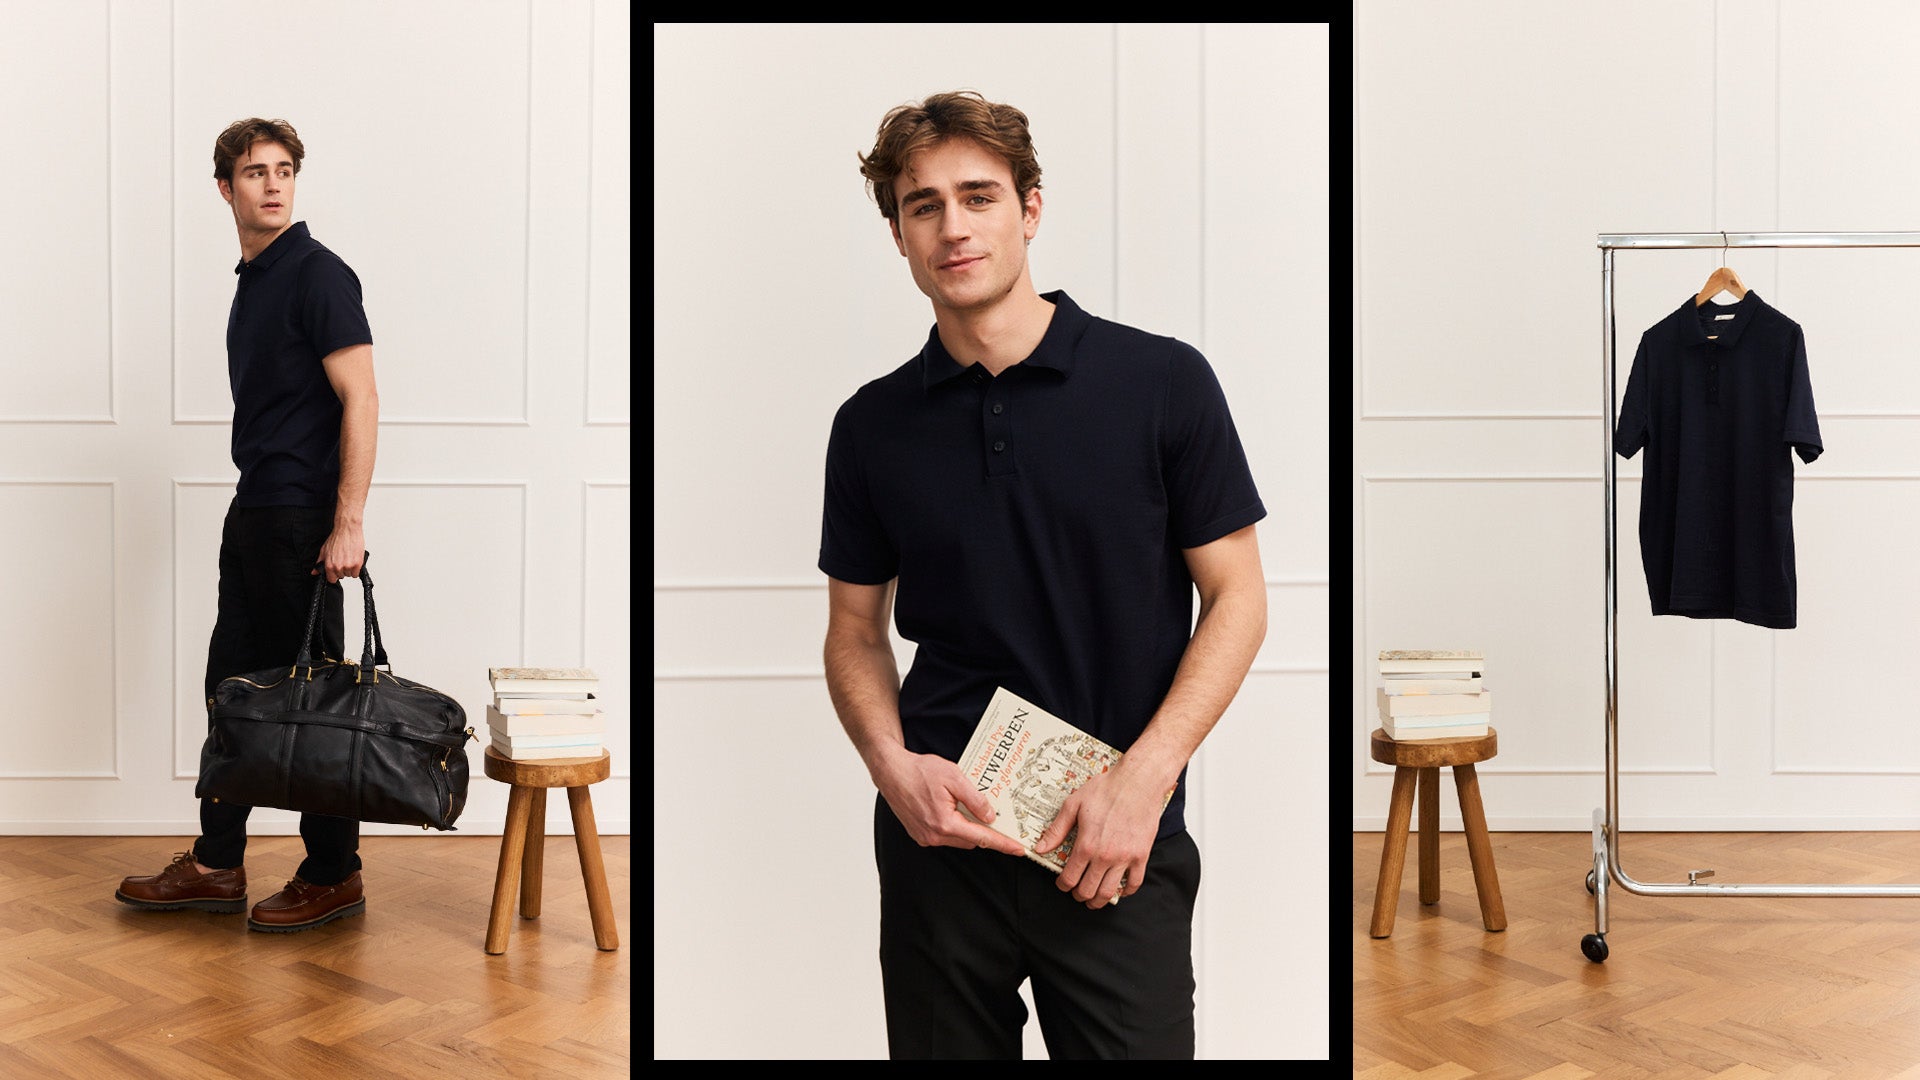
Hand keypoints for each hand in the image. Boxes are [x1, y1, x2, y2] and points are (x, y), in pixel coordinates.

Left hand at [310, 522, 364, 583]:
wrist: (347, 529)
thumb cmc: (337, 538)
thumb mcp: (324, 550)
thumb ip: (319, 562)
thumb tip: (315, 572)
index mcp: (329, 565)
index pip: (332, 579)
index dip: (334, 575)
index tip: (336, 571)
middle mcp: (338, 567)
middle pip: (342, 576)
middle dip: (343, 570)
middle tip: (343, 560)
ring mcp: (348, 566)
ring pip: (350, 574)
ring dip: (350, 568)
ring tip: (349, 558)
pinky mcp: (357, 563)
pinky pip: (357, 573)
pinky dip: (356, 568)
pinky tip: (354, 560)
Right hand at [874, 749, 1026, 855]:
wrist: (891, 771)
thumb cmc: (919, 771)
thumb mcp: (954, 777)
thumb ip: (975, 799)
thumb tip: (990, 817)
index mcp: (945, 823)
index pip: (982, 838)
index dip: (1003, 844)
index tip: (1018, 849)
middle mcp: (934, 835)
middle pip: (971, 840)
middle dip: (984, 831)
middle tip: (994, 815)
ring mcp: (925, 837)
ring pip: (958, 838)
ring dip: (967, 827)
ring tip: (965, 806)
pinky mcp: (919, 834)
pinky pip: (945, 836)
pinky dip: (954, 826)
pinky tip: (952, 809)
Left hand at [1033, 761, 1163, 909]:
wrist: (1138, 781)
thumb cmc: (1106, 789)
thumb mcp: (1073, 804)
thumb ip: (1056, 830)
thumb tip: (1040, 847)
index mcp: (1086, 845)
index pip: (1070, 878)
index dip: (1063, 885)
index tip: (1062, 884)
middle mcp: (1105, 856)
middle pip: (1088, 890)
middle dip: (1078, 895)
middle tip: (1076, 893)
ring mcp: (1124, 858)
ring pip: (1109, 892)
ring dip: (1099, 901)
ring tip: (1094, 899)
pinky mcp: (1141, 855)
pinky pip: (1134, 883)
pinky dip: (1126, 891)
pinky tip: (1120, 890)